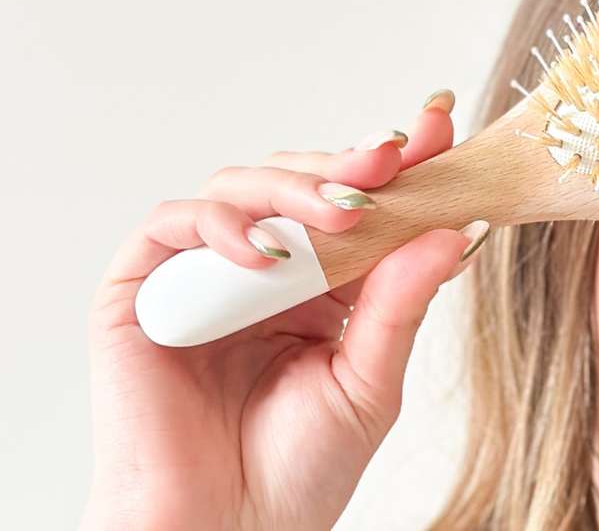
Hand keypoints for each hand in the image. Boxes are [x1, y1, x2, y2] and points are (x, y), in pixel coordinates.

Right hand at [81, 92, 479, 530]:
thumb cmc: (297, 471)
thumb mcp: (370, 382)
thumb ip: (402, 304)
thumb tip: (454, 231)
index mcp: (324, 290)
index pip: (359, 207)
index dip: (396, 167)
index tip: (436, 128)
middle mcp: (264, 274)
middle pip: (298, 183)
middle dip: (346, 164)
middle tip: (389, 160)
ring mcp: (204, 278)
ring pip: (238, 188)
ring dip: (293, 189)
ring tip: (343, 212)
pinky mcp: (144, 293)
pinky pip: (172, 227)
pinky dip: (218, 226)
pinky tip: (260, 255)